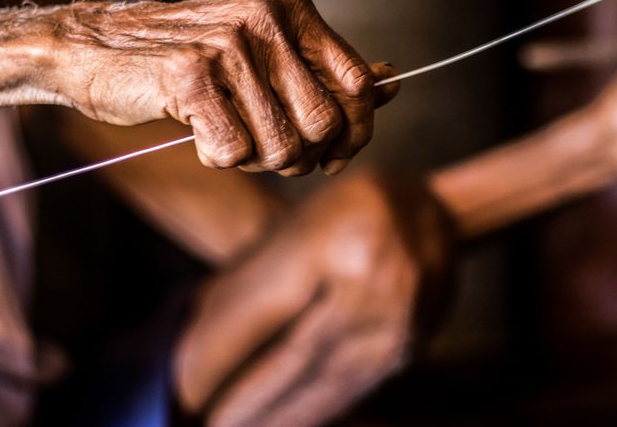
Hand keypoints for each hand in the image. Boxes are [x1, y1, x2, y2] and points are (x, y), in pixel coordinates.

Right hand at [54, 0, 398, 174]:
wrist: (95, 50)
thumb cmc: (189, 61)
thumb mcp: (264, 55)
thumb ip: (324, 71)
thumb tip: (393, 83)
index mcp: (290, 6)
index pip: (358, 85)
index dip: (354, 133)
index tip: (332, 156)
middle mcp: (265, 17)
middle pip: (323, 124)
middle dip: (299, 155)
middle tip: (266, 150)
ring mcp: (228, 42)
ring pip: (281, 145)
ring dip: (256, 159)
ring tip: (226, 135)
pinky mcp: (190, 74)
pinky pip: (234, 151)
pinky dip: (217, 157)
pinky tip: (196, 132)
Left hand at [172, 169, 453, 426]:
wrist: (434, 213)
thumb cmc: (346, 211)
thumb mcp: (296, 225)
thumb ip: (251, 281)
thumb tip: (194, 347)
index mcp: (337, 236)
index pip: (265, 308)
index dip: (219, 353)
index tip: (182, 385)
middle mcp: (375, 280)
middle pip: (295, 355)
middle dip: (243, 398)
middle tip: (200, 423)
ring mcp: (399, 320)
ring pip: (324, 382)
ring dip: (275, 416)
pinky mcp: (408, 350)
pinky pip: (351, 390)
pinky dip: (312, 412)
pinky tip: (282, 424)